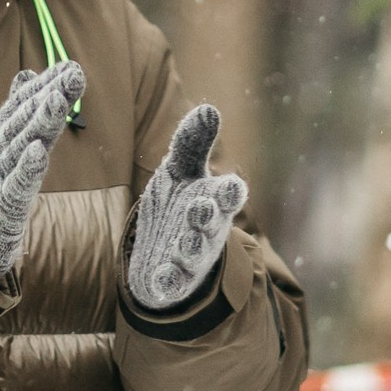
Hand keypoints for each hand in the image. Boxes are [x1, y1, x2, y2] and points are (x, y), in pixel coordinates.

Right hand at [0, 62, 86, 282]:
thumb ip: (16, 107)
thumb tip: (26, 73)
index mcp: (0, 132)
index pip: (24, 103)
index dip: (47, 84)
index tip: (71, 66)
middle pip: (26, 118)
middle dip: (49, 94)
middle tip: (73, 74)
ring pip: (22, 144)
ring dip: (40, 122)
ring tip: (57, 99)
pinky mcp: (3, 203)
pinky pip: (16, 185)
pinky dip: (27, 168)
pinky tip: (38, 151)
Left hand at [127, 104, 249, 310]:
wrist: (163, 251)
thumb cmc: (179, 203)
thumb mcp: (181, 171)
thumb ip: (193, 143)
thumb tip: (209, 108)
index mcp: (214, 200)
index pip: (228, 195)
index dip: (229, 192)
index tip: (230, 186)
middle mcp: (208, 228)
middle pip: (211, 223)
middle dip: (206, 216)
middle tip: (199, 208)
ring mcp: (192, 255)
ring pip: (194, 252)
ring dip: (189, 248)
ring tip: (181, 246)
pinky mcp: (174, 278)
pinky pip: (173, 281)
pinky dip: (168, 282)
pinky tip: (161, 281)